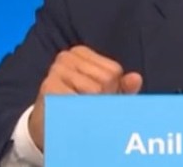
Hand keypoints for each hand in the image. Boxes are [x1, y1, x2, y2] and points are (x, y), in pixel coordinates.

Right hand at [28, 45, 142, 150]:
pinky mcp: (48, 87)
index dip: (112, 90)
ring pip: (94, 91)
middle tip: (86, 106)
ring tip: (78, 110)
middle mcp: (67, 56)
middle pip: (106, 79)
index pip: (114, 71)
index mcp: (81, 52)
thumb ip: (123, 87)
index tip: (96, 97)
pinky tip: (70, 114)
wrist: (46, 129)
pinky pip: (78, 102)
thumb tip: (136, 78)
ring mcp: (56, 70)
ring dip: (91, 107)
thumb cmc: (80, 107)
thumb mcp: (105, 96)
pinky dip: (80, 113)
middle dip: (102, 99)